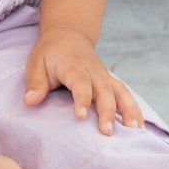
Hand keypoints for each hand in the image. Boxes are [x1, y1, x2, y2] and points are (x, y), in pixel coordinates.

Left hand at [23, 28, 141, 135]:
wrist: (68, 36)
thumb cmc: (50, 53)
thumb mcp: (36, 63)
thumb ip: (35, 83)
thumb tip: (29, 101)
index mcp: (73, 66)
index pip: (80, 83)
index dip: (81, 99)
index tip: (80, 116)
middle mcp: (93, 71)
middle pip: (104, 90)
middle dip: (107, 111)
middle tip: (107, 132)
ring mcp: (104, 76)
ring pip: (120, 92)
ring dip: (128, 110)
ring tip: (134, 130)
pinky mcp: (110, 82)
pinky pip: (125, 95)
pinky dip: (134, 109)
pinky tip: (139, 126)